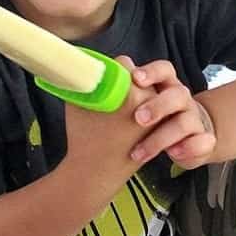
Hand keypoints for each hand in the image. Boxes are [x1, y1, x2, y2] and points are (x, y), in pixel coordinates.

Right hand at [62, 56, 154, 189]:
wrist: (97, 172)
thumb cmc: (83, 137)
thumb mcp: (76, 103)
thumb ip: (83, 80)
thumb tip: (82, 64)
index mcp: (127, 91)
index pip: (125, 63)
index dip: (114, 67)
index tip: (105, 75)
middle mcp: (147, 100)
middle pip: (139, 75)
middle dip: (127, 80)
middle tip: (112, 91)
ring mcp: (156, 114)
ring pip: (148, 91)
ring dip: (136, 93)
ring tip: (119, 109)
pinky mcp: (159, 127)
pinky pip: (153, 106)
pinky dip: (143, 108)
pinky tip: (127, 118)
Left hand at [127, 61, 216, 169]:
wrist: (185, 139)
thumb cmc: (152, 119)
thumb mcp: (137, 103)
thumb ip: (123, 93)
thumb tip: (98, 82)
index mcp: (166, 85)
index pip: (164, 70)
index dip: (151, 72)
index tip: (135, 78)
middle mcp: (182, 99)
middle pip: (177, 94)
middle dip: (157, 106)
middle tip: (137, 119)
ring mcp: (194, 120)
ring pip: (184, 123)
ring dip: (160, 139)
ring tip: (138, 154)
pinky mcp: (203, 141)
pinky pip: (203, 142)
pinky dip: (188, 148)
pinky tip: (172, 154)